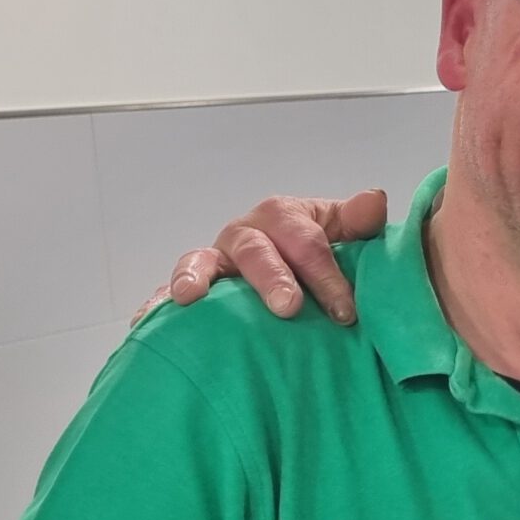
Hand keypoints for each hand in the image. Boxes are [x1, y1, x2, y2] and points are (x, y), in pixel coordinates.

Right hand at [132, 189, 389, 325]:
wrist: (290, 267)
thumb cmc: (317, 254)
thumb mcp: (342, 235)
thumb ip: (357, 223)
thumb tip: (374, 201)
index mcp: (283, 217)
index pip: (306, 241)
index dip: (326, 274)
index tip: (345, 311)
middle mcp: (245, 234)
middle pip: (254, 250)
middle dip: (270, 277)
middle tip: (288, 307)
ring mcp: (215, 261)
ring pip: (201, 261)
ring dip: (194, 276)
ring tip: (189, 296)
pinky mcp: (192, 286)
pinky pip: (168, 291)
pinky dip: (156, 303)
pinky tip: (146, 318)